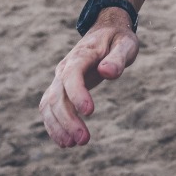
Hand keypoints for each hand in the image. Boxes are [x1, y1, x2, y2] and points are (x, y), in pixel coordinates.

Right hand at [39, 19, 139, 146]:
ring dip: (58, 126)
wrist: (105, 31)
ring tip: (73, 145)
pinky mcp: (60, 88)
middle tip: (83, 140)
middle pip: (57, 96)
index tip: (90, 112)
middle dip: (68, 120)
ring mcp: (59, 79)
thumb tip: (107, 73)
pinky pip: (50, 108)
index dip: (77, 94)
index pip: (72, 76)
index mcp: (80, 56)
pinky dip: (54, 125)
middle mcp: (64, 68)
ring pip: (49, 105)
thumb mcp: (126, 44)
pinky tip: (65, 141)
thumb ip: (118, 58)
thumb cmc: (118, 39)